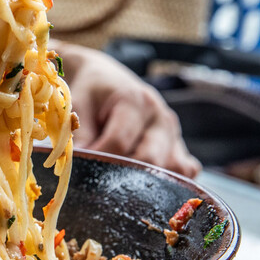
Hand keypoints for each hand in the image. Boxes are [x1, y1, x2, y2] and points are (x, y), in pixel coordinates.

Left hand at [55, 42, 201, 177]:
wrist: (106, 79)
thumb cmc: (91, 93)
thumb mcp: (78, 105)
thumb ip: (78, 135)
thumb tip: (75, 166)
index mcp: (136, 102)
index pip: (120, 143)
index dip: (97, 159)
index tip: (79, 167)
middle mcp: (161, 118)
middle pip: (149, 160)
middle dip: (121, 173)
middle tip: (98, 177)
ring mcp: (174, 133)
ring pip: (169, 169)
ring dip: (143, 179)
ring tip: (119, 177)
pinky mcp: (179, 146)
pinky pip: (184, 171)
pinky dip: (167, 180)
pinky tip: (143, 179)